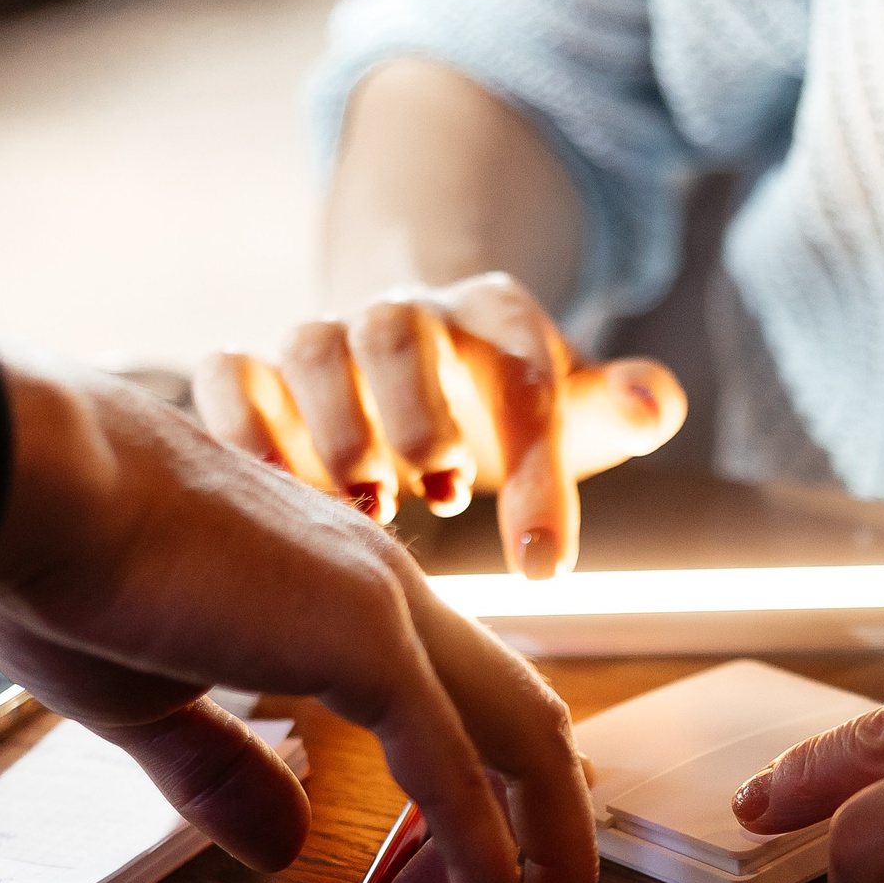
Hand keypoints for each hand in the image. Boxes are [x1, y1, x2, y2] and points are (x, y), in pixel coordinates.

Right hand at [0, 354, 596, 882]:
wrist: (22, 479)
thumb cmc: (59, 556)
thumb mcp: (148, 699)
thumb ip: (223, 773)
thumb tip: (281, 842)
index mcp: (335, 594)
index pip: (454, 709)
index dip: (471, 809)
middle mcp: (382, 592)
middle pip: (518, 724)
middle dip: (540, 838)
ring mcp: (384, 612)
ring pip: (521, 741)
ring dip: (544, 855)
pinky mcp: (366, 642)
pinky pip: (455, 770)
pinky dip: (487, 856)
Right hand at [193, 272, 685, 577]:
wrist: (413, 360)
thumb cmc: (503, 409)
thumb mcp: (571, 410)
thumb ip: (619, 407)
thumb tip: (655, 401)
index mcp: (494, 319)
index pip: (522, 374)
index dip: (536, 469)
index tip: (545, 567)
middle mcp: (403, 315)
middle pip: (397, 334)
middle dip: (418, 415)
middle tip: (446, 495)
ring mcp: (325, 339)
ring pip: (310, 347)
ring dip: (334, 428)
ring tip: (367, 506)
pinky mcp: (257, 372)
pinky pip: (228, 374)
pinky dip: (242, 427)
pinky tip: (273, 493)